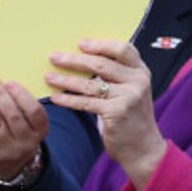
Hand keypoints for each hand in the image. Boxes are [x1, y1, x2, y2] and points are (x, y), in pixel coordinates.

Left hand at [0, 76, 47, 181]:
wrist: (13, 165)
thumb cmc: (21, 133)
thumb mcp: (30, 124)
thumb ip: (22, 107)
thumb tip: (2, 85)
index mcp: (41, 130)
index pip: (34, 111)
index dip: (22, 95)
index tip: (9, 83)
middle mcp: (27, 141)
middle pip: (13, 115)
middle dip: (0, 95)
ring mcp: (10, 149)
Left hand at [46, 38, 163, 189]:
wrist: (142, 147)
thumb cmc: (130, 117)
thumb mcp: (130, 91)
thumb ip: (115, 76)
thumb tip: (82, 60)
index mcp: (141, 71)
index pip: (123, 49)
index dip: (101, 44)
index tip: (80, 43)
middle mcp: (137, 81)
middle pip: (102, 64)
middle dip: (74, 60)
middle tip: (54, 57)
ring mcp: (128, 97)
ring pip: (90, 84)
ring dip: (66, 80)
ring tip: (48, 77)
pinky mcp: (116, 112)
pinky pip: (86, 102)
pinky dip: (68, 99)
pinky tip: (55, 97)